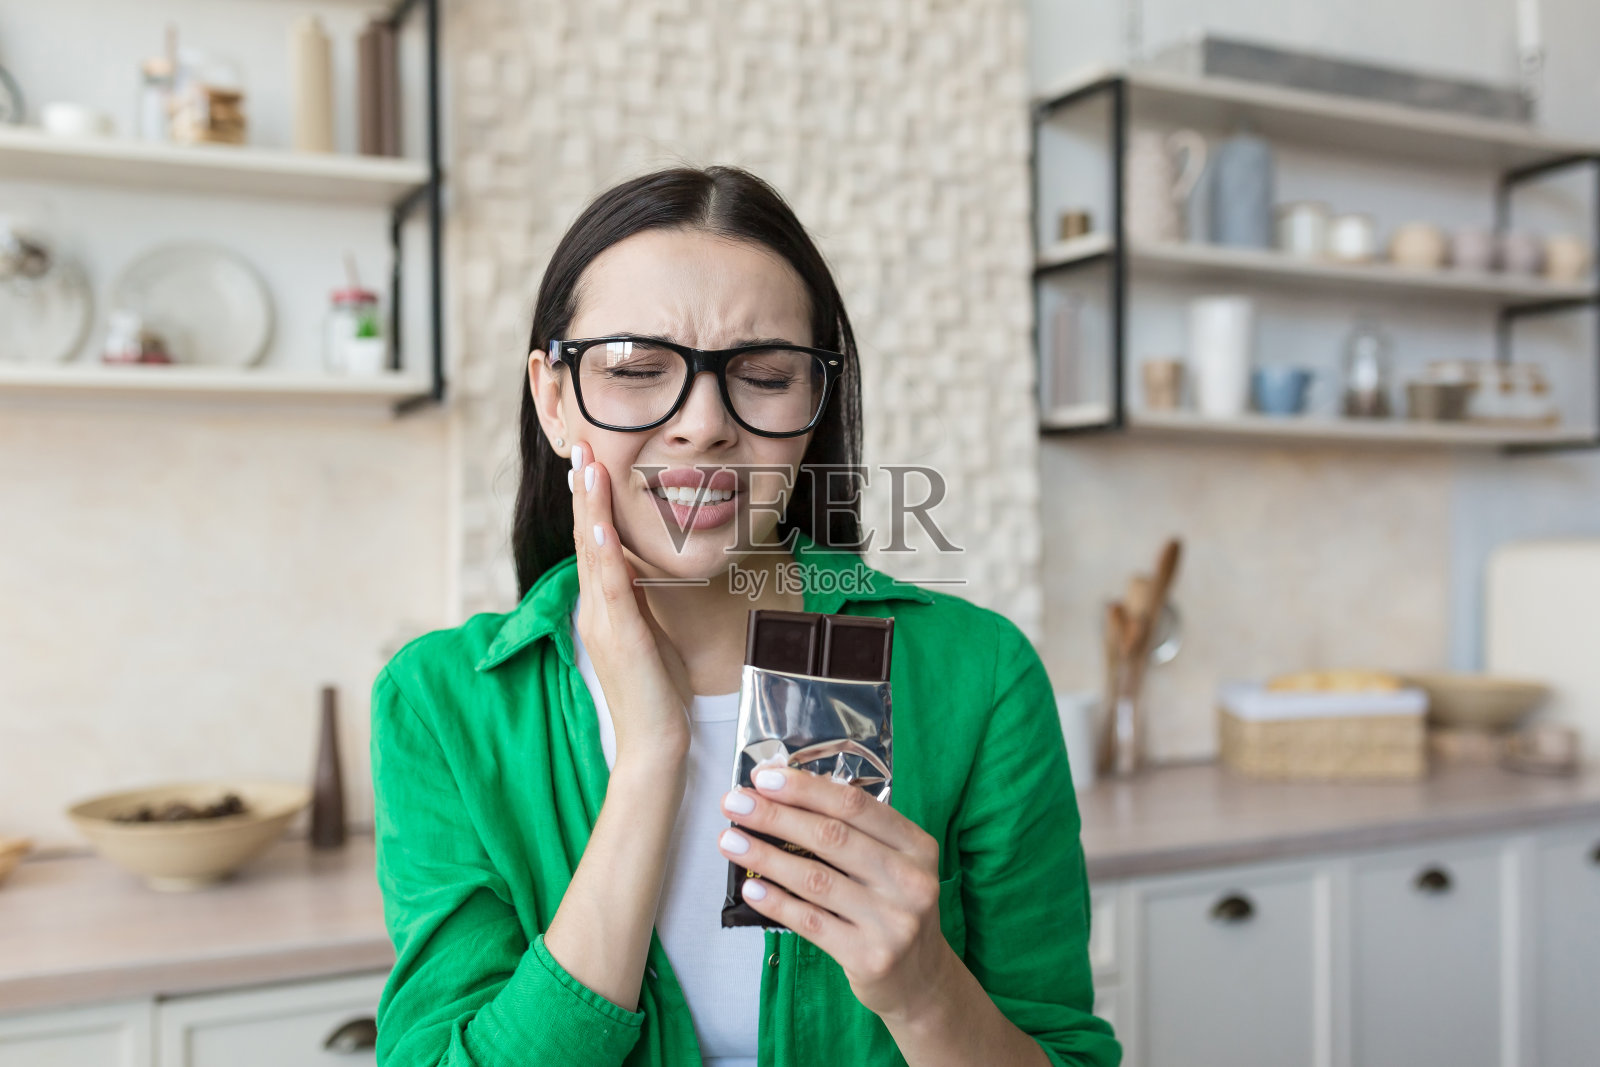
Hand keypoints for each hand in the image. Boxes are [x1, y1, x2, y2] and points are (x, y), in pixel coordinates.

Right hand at [569, 443, 692, 762]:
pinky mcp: (621, 636)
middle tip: (582, 446)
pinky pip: (612, 586)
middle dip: (585, 490)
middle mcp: (596, 607)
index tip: (591, 463)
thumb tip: (641, 568)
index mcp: (603, 606)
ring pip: (593, 553)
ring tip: (588, 468)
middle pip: (586, 537)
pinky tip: (602, 524)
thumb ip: (639, 601)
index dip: (591, 501)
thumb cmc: (656, 692)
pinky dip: (606, 552)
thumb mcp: (647, 634)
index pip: (593, 542)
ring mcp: (604, 620)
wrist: (655, 742)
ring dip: (591, 507)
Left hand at [717, 767, 955, 1023]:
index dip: (805, 788)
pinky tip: (751, 888)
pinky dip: (776, 902)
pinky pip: (812, 922)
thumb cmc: (894, 909)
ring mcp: (893, 921)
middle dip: (775, 815)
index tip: (763, 778)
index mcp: (917, 846)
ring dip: (765, 857)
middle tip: (735, 804)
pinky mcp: (870, 957)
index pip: (855, 805)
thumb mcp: (892, 864)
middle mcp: (911, 881)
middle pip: (831, 837)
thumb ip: (853, 831)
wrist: (920, 980)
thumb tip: (785, 794)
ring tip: (729, 841)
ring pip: (815, 879)